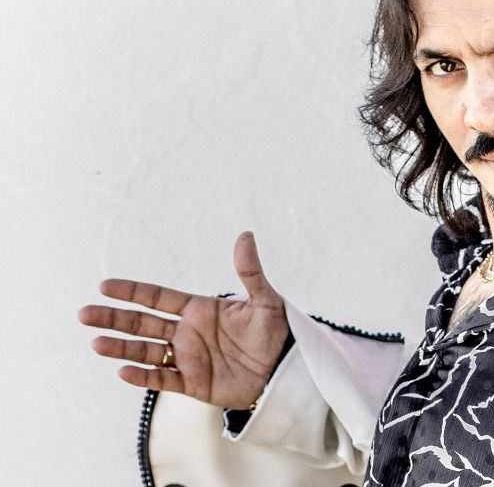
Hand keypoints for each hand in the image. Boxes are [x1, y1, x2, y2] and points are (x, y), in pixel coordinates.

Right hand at [78, 232, 289, 409]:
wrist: (285, 368)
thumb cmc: (276, 331)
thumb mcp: (264, 300)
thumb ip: (250, 271)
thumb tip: (245, 234)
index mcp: (199, 309)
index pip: (157, 297)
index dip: (132, 291)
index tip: (104, 286)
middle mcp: (188, 332)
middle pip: (143, 323)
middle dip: (114, 318)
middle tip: (84, 313)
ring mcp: (188, 358)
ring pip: (146, 352)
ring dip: (121, 348)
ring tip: (95, 342)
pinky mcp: (193, 383)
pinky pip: (162, 380)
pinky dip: (143, 377)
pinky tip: (123, 371)